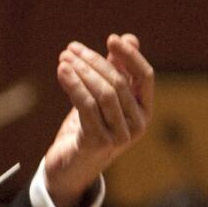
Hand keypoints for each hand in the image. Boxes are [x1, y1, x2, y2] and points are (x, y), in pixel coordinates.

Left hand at [43, 34, 153, 206]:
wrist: (70, 168)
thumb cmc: (89, 128)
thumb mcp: (103, 97)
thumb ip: (116, 70)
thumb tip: (129, 38)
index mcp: (144, 111)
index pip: (145, 77)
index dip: (131, 56)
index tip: (111, 39)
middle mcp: (137, 125)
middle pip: (120, 82)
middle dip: (94, 62)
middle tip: (71, 49)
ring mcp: (120, 136)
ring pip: (104, 93)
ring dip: (82, 71)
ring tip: (64, 58)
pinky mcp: (98, 142)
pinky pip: (86, 106)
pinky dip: (73, 85)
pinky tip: (62, 72)